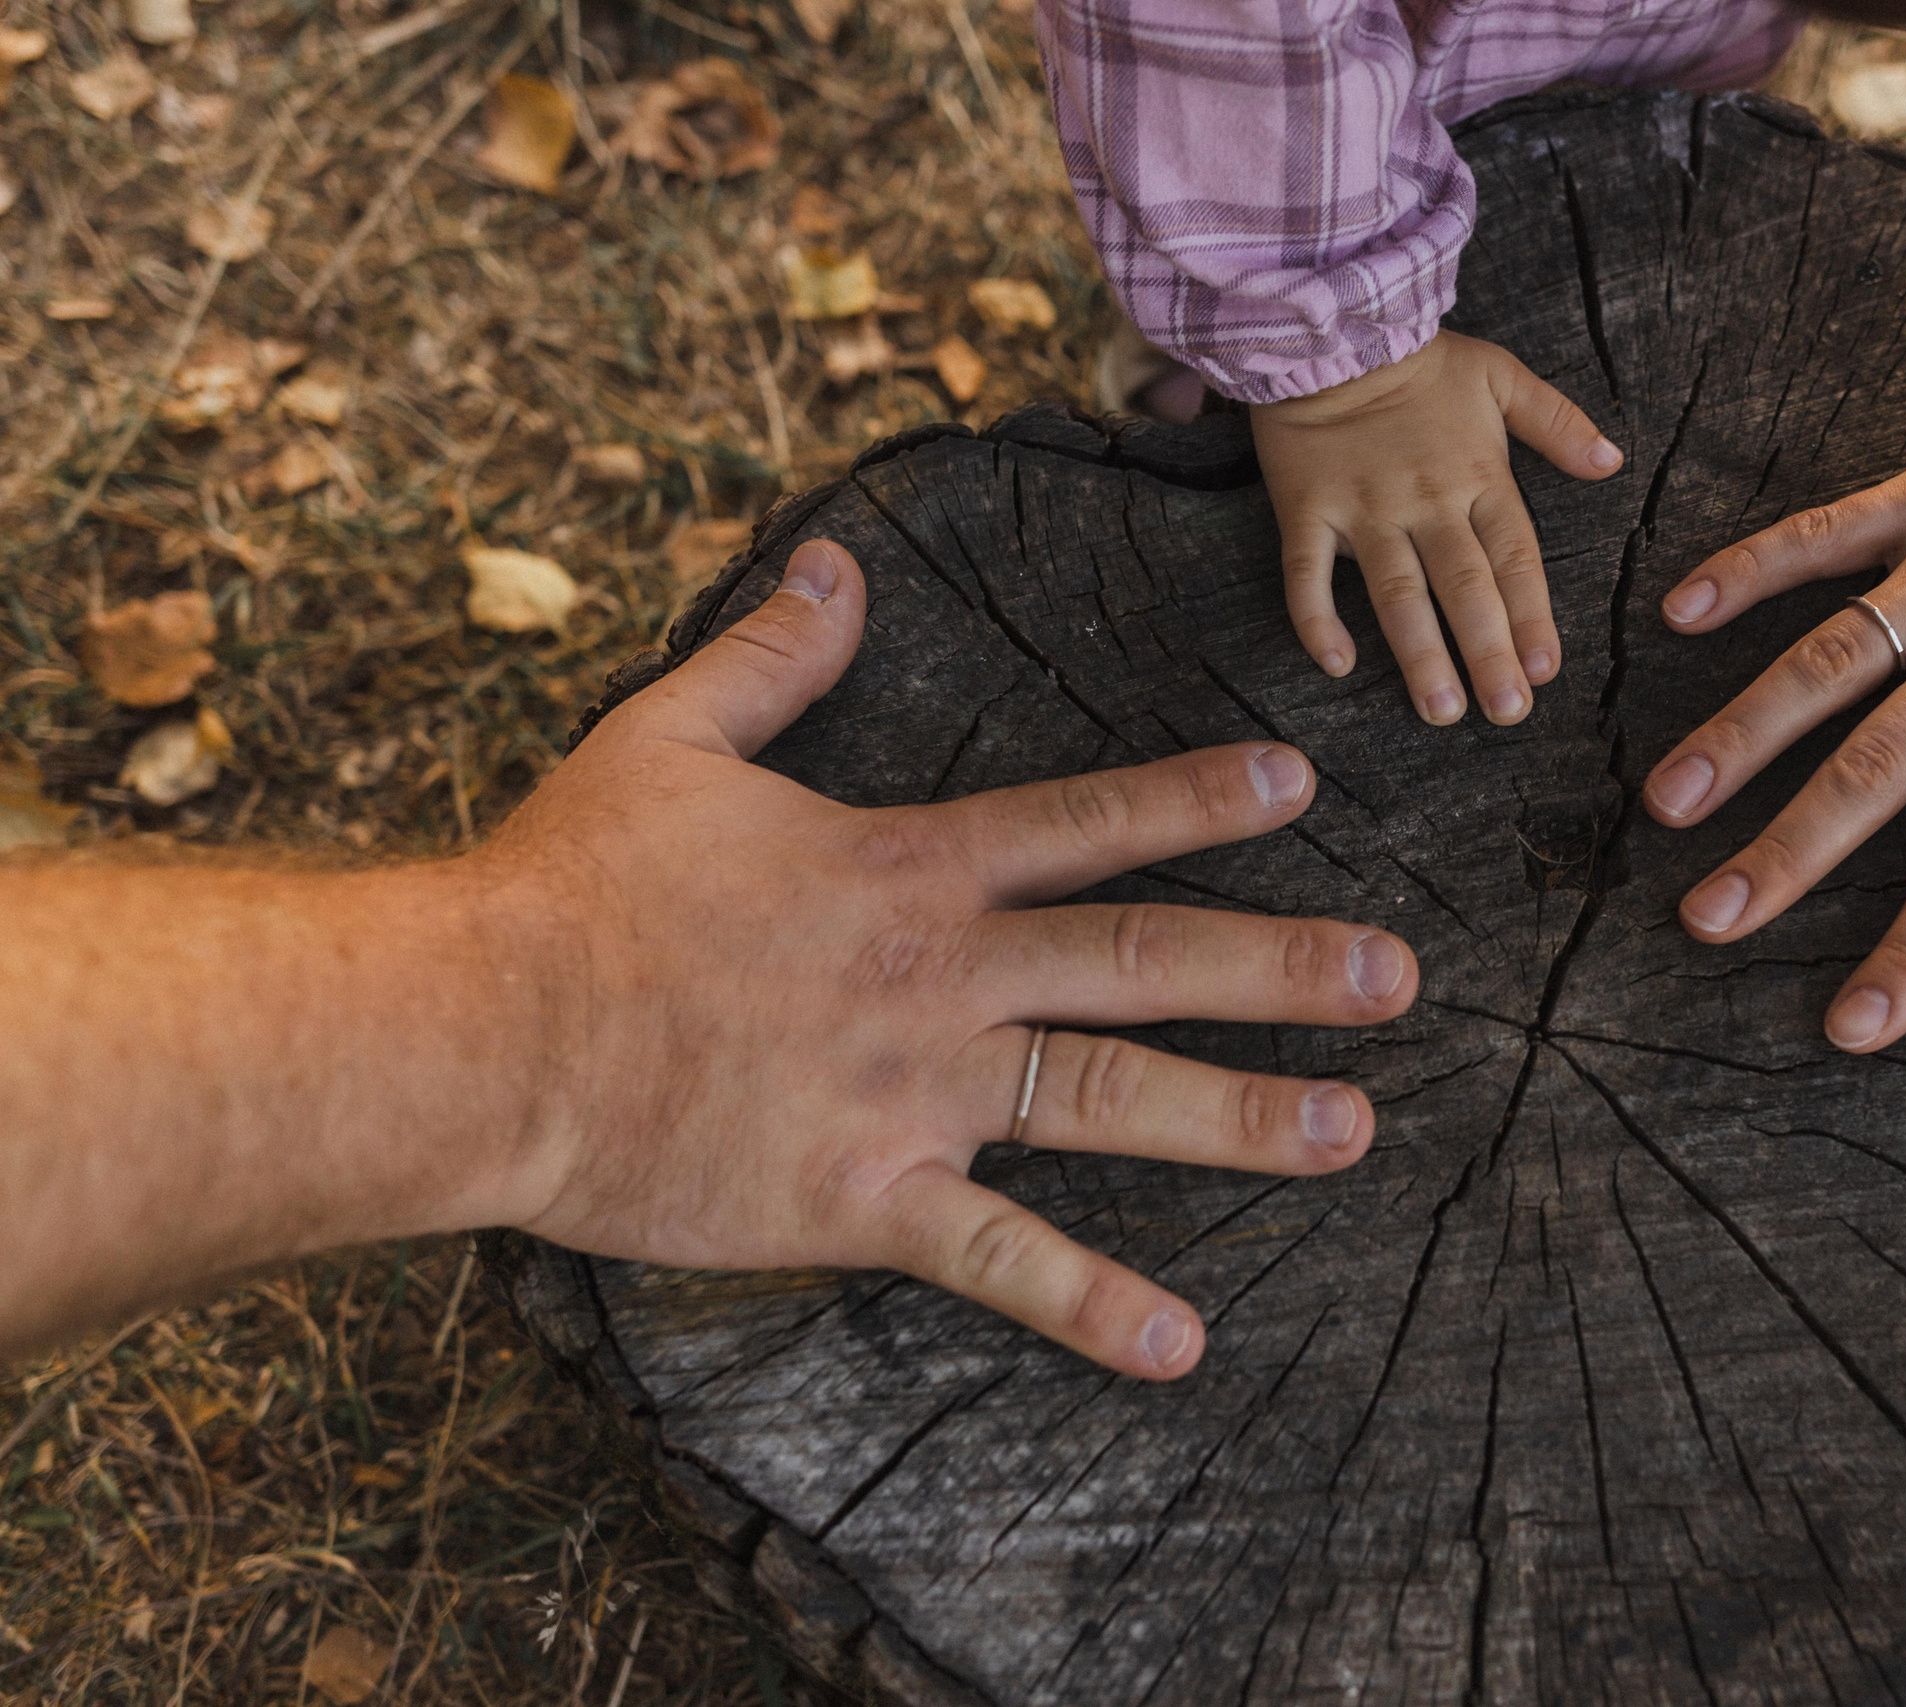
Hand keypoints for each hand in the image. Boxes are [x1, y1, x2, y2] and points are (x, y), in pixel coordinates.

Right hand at [482, 539, 1418, 1378]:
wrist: (482, 1029)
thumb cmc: (567, 886)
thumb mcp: (669, 735)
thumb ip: (772, 653)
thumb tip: (835, 564)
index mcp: (907, 866)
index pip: (1084, 822)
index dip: (1198, 797)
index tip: (1300, 782)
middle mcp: (942, 977)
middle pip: (1143, 960)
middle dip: (1280, 966)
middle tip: (1398, 978)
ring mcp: (916, 1092)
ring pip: (1110, 1100)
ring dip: (1240, 1113)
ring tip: (1350, 1128)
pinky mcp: (864, 1198)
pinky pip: (1000, 1260)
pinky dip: (1092, 1304)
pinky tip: (1184, 1344)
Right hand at [1251, 330, 1622, 725]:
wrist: (1327, 328)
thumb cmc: (1418, 360)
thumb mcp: (1500, 375)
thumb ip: (1557, 422)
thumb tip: (1612, 461)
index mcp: (1477, 474)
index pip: (1514, 556)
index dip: (1532, 615)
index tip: (1546, 669)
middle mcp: (1424, 499)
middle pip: (1464, 586)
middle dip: (1489, 653)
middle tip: (1507, 712)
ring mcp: (1363, 507)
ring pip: (1396, 592)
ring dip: (1420, 654)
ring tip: (1440, 710)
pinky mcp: (1307, 508)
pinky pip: (1307, 573)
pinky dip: (1317, 619)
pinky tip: (1337, 665)